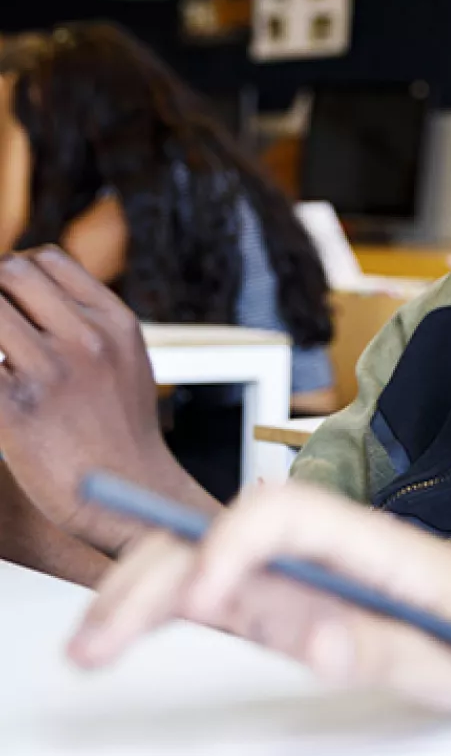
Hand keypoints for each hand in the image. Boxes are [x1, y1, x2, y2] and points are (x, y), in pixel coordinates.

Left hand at [0, 247, 187, 552]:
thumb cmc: (122, 431)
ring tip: (3, 362)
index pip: (47, 260)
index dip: (16, 273)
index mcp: (114, 322)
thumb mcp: (126, 361)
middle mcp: (86, 338)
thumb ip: (89, 323)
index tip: (7, 299)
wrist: (131, 495)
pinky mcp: (13, 410)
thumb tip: (32, 291)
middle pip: (10, 274)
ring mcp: (51, 372)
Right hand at [69, 480, 450, 718]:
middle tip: (94, 642)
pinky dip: (186, 603)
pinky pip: (245, 593)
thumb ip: (394, 652)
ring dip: (155, 587)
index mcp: (389, 548)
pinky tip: (139, 627)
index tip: (199, 603)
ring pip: (226, 559)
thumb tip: (310, 642)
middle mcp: (349, 549)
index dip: (232, 544)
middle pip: (236, 532)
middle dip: (159, 571)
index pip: (290, 514)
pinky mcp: (324, 602)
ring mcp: (333, 575)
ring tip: (93, 642)